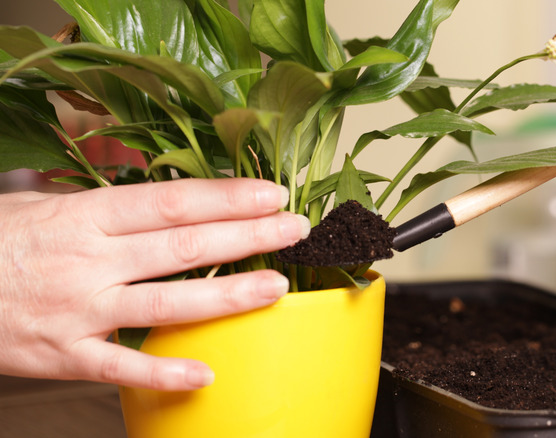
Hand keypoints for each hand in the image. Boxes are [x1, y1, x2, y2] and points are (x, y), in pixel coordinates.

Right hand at [0, 179, 309, 390]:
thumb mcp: (42, 201)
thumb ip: (103, 199)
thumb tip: (161, 185)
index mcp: (84, 217)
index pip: (170, 202)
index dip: (226, 197)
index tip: (272, 194)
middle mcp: (88, 261)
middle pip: (182, 246)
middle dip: (247, 237)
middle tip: (297, 230)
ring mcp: (78, 310)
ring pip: (166, 302)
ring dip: (227, 295)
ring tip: (277, 287)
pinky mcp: (63, 354)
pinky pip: (120, 364)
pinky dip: (163, 370)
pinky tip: (206, 373)